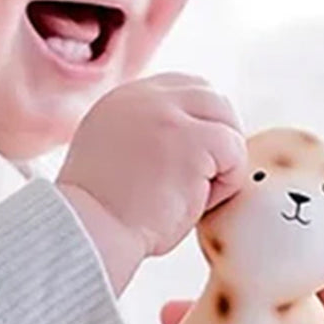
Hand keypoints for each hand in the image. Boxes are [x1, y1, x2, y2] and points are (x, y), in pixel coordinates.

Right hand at [58, 75, 247, 293]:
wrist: (88, 234)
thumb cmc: (101, 216)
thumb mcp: (114, 155)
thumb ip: (146, 135)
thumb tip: (189, 142)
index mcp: (124, 99)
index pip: (184, 88)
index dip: (200, 124)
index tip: (192, 163)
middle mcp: (145, 97)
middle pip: (213, 100)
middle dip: (218, 142)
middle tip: (201, 183)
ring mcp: (168, 115)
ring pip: (226, 125)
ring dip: (220, 165)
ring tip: (189, 197)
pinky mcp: (192, 140)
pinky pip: (235, 153)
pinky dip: (225, 185)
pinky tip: (194, 205)